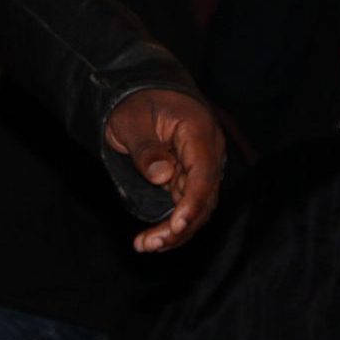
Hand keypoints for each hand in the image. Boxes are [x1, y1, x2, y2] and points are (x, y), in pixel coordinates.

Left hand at [103, 89, 224, 252]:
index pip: (204, 173)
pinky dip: (172, 225)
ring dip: (175, 231)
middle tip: (150, 244)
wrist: (138, 94)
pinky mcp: (189, 179)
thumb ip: (146, 148)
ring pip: (197, 208)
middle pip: (204, 198)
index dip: (193, 203)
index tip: (177, 225)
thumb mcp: (132, 121)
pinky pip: (187, 207)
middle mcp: (208, 152)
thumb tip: (162, 176)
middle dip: (180, 226)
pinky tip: (152, 239)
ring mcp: (200, 167)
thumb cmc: (135, 103)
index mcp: (199, 132)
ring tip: (145, 245)